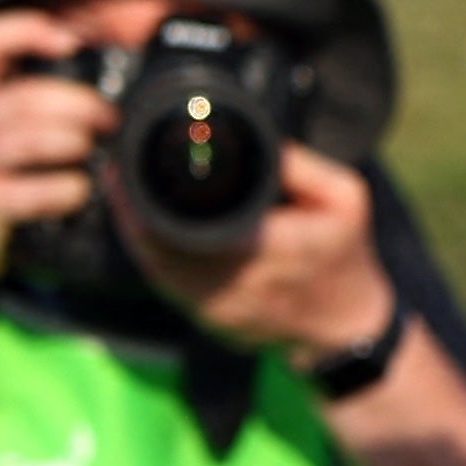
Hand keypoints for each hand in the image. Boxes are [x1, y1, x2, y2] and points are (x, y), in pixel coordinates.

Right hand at [0, 9, 107, 289]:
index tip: (72, 43)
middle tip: (108, 117)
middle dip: (79, 102)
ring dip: (74, 141)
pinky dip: (66, 189)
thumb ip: (20, 104)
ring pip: (29, 138)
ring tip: (92, 148)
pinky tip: (78, 190)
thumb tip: (97, 81)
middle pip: (25, 96)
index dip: (29, 30)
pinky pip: (30, 192)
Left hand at [135, 141, 398, 358]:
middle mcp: (240, 284)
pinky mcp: (210, 321)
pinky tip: (141, 231)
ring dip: (135, 235)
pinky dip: (151, 258)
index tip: (131, 170)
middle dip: (133, 212)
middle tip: (118, 175)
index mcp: (274, 248)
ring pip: (158, 270)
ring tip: (123, 197)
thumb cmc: (346, 256)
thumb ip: (300, 166)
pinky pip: (167, 286)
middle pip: (163, 248)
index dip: (151, 202)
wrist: (346, 328)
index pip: (195, 223)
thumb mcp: (346, 198)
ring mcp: (220, 309)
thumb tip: (256, 137)